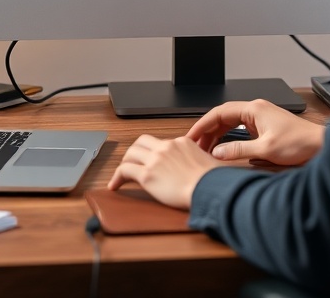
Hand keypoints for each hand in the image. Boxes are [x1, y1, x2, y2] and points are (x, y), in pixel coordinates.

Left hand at [107, 134, 222, 208]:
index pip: (162, 143)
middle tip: (132, 162)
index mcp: (182, 143)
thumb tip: (204, 167)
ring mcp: (155, 159)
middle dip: (135, 151)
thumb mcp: (211, 162)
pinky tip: (115, 185)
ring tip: (122, 174)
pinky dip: (117, 177)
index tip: (152, 160)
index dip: (154, 152)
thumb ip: (202, 160)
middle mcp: (166, 147)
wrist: (210, 187)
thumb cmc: (214, 180)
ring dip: (125, 162)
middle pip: (142, 141)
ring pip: (131, 153)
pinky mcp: (147, 175)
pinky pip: (125, 170)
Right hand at [187, 99, 325, 165]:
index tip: (191, 136)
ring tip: (206, 149)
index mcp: (254, 109)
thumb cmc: (299, 143)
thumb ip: (238, 151)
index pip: (220, 113)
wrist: (320, 145)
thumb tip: (217, 153)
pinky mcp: (265, 127)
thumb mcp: (266, 150)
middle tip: (195, 145)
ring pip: (231, 123)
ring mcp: (260, 118)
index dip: (203, 125)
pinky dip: (229, 137)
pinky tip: (224, 148)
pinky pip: (240, 129)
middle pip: (223, 117)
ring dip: (218, 135)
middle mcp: (256, 110)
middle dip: (208, 131)